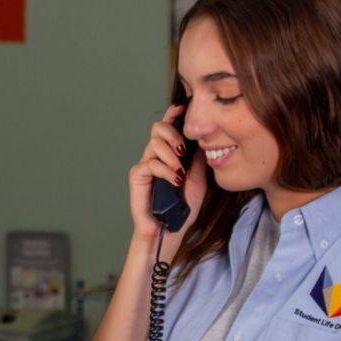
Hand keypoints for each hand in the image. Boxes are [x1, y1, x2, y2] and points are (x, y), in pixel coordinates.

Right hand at [129, 104, 207, 242]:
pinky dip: (164, 170)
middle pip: (158, 128)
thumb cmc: (182, 208)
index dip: (174, 115)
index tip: (184, 108)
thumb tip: (203, 138)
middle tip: (183, 148)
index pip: (169, 127)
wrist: (170, 231)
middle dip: (172, 132)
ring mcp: (145, 165)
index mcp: (170, 154)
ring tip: (180, 173)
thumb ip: (198, 159)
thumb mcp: (199, 180)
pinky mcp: (137, 177)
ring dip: (170, 155)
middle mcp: (156, 156)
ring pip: (154, 143)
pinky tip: (174, 180)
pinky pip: (149, 163)